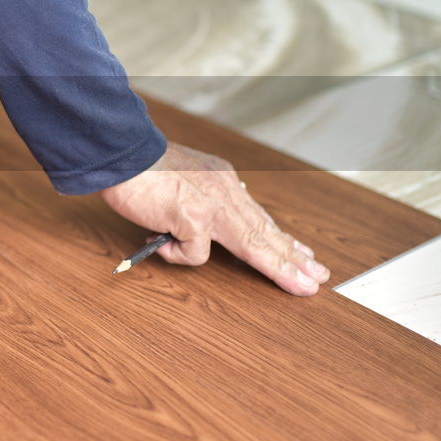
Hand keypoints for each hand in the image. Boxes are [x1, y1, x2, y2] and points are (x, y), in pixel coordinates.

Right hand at [100, 142, 329, 294]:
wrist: (122, 153)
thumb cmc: (143, 169)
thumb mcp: (188, 178)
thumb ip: (206, 198)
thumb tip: (216, 224)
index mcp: (224, 180)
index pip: (259, 215)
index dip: (282, 238)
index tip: (304, 252)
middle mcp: (225, 191)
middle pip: (266, 232)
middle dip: (294, 258)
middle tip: (318, 276)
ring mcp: (211, 206)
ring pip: (254, 245)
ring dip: (280, 268)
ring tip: (301, 286)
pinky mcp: (193, 219)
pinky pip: (193, 255)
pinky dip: (175, 254)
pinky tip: (161, 243)